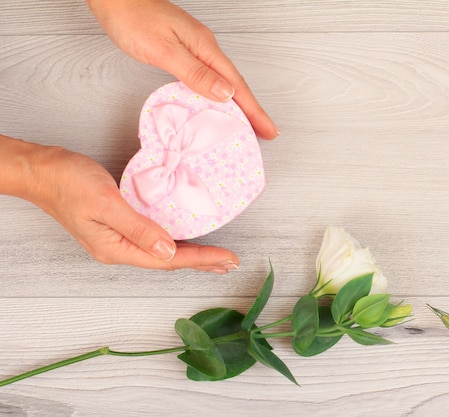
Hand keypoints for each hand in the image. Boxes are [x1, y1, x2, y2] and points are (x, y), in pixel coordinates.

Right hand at [27, 144, 238, 271]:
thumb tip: (169, 251)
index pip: (168, 260)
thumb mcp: (105, 203)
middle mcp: (119, 249)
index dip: (201, 260)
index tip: (228, 259)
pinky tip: (185, 240)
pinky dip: (175, 240)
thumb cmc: (68, 182)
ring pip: (162, 251)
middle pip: (168, 261)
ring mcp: (117, 240)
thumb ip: (138, 227)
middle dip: (201, 262)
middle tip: (230, 263)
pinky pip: (153, 238)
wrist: (40, 170)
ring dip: (191, 254)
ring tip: (215, 258)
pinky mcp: (117, 227)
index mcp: (117, 248)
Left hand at [86, 0, 278, 139]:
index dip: (254, 110)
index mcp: (205, 47)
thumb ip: (195, 72)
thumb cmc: (132, 18)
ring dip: (238, 103)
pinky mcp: (183, 49)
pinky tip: (216, 102)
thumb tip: (225, 93)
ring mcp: (195, 47)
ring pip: (223, 81)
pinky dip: (218, 93)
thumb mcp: (164, 49)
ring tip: (247, 123)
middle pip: (235, 84)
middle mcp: (204, 47)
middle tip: (264, 132)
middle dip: (252, 109)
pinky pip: (209, 77)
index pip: (236, 85)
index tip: (269, 130)